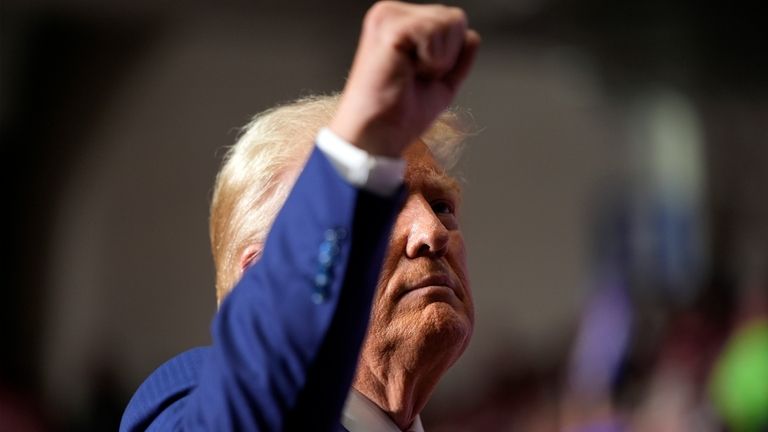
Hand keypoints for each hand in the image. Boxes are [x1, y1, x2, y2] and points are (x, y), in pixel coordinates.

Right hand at [330, 1, 479, 156]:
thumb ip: (458, 57)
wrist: (377, 135)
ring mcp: (388, 17)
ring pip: (449, 23)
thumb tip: (472, 36)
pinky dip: (431, 61)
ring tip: (410, 75)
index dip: (450, 56)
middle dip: (447, 56)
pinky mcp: (389, 28)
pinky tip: (407, 72)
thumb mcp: (441, 83)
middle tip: (415, 77)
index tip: (420, 77)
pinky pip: (434, 32)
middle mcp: (391, 13)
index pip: (453, 20)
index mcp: (400, 22)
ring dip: (438, 60)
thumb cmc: (400, 116)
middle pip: (456, 18)